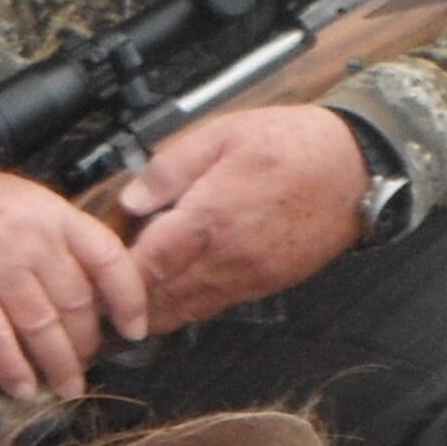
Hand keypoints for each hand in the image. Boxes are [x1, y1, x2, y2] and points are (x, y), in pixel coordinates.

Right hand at [0, 151, 155, 398]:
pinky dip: (13, 369)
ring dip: (59, 365)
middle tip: (86, 362)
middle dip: (88, 343)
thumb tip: (100, 295)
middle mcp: (32, 242)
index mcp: (56, 216)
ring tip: (67, 387)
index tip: (135, 330)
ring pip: (43, 328)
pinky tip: (23, 388)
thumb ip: (65, 241)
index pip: (109, 259)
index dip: (129, 299)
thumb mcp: (32, 204)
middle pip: (77, 304)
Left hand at [117, 105, 369, 330]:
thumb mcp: (223, 133)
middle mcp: (227, 259)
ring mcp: (247, 278)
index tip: (91, 274)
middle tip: (95, 293)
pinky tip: (168, 290)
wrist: (356, 170)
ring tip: (122, 298)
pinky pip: (212, 308)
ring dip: (151, 309)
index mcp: (210, 219)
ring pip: (183, 313)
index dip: (113, 277)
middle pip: (159, 300)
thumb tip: (132, 197)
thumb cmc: (292, 145)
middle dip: (124, 302)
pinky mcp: (263, 286)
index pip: (147, 266)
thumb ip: (170, 166)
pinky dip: (183, 306)